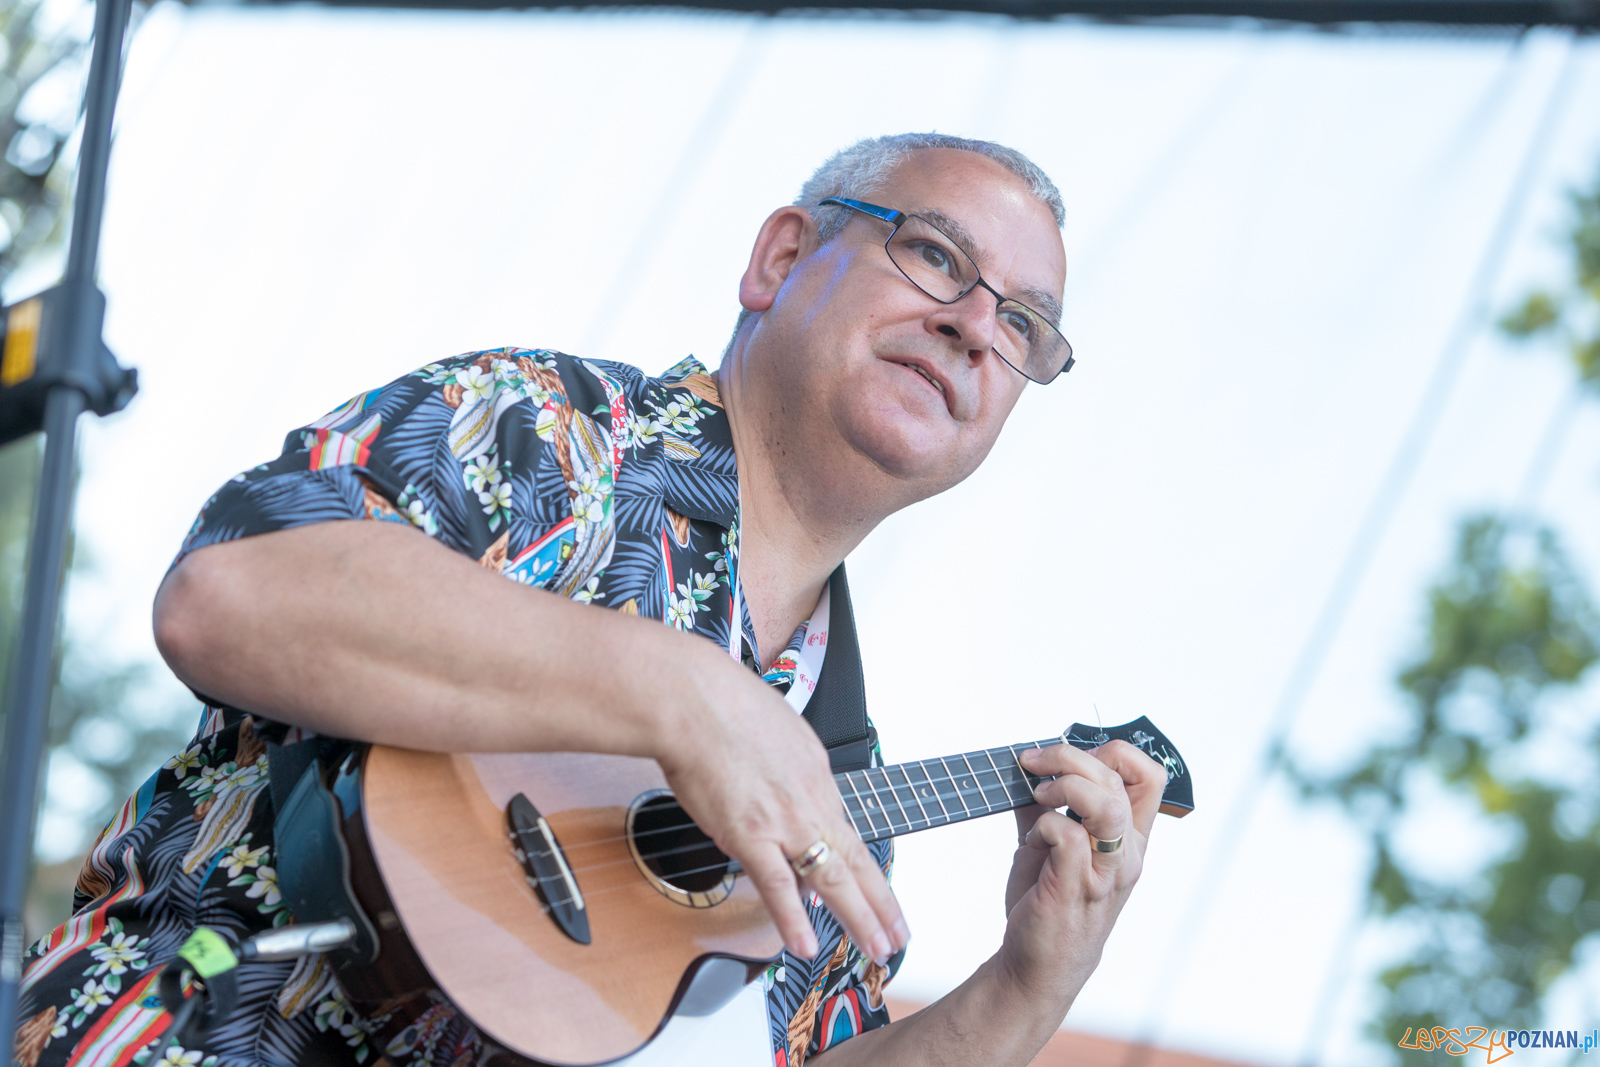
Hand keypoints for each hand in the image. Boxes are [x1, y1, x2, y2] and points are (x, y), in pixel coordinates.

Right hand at [653, 653, 907, 962]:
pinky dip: (791, 918)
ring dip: (858, 918)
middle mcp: (810, 802)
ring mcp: (783, 821)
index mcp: (818, 777)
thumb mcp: (782, 734)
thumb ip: (794, 773)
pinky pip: (776, 884)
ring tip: (876, 949)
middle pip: (855, 863)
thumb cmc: (725, 707)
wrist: (693, 700)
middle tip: (897, 937)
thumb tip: (794, 812)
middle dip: (881, 905)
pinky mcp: (748, 833)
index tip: (884, 899)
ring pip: (831, 879)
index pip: (850, 835)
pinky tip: (804, 945)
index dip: (871, 873)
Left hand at [998, 740, 1165, 1008]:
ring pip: (1109, 806)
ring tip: (1039, 795)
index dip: (1112, 751)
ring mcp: (1104, 871)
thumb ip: (1048, 805)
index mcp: (1130, 837)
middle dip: (1070, 757)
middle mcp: (1127, 853)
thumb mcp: (1052, 843)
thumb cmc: (1049, 900)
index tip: (1068, 758)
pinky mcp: (1076, 886)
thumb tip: (1027, 764)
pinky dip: (1044, 823)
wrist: (1037, 963)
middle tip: (1033, 765)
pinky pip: (1069, 835)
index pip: (1149, 775)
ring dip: (1067, 786)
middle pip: (1120, 777)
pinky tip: (1032, 838)